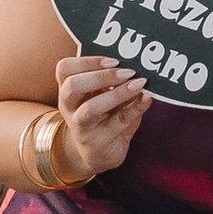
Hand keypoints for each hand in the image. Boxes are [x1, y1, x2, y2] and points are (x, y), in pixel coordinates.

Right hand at [53, 50, 148, 178]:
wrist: (99, 153)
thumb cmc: (104, 116)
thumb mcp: (105, 95)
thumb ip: (116, 79)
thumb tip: (139, 63)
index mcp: (69, 89)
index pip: (65, 69)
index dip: (87, 61)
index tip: (113, 60)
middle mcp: (69, 107)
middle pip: (72, 86)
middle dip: (101, 76)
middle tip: (128, 72)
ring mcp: (81, 126)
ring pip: (90, 109)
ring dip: (116, 94)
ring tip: (138, 84)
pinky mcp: (98, 141)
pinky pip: (117, 123)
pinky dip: (135, 108)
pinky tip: (147, 98)